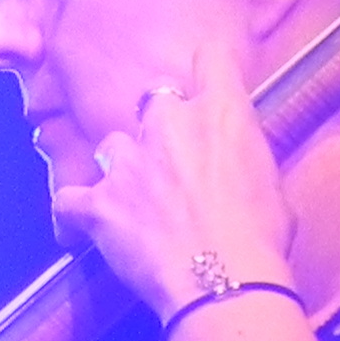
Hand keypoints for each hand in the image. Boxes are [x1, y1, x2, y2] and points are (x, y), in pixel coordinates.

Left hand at [52, 47, 297, 319]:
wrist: (224, 280)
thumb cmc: (260, 237)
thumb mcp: (270, 185)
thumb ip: (244, 161)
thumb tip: (236, 169)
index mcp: (221, 114)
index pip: (211, 60)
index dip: (206, 66)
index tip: (204, 77)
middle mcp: (168, 125)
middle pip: (153, 98)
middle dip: (159, 121)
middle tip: (171, 155)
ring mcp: (128, 163)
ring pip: (111, 145)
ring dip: (121, 166)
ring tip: (132, 198)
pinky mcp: (99, 203)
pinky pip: (69, 200)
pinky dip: (75, 210)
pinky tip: (82, 223)